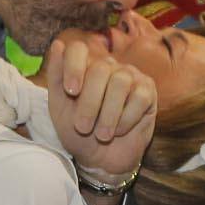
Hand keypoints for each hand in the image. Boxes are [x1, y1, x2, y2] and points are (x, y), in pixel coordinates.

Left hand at [43, 31, 157, 185]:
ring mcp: (130, 76)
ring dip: (108, 114)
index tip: (71, 92)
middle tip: (82, 127)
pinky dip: (127, 119)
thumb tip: (57, 44)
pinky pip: (139, 97)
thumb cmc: (79, 133)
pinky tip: (120, 130)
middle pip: (100, 69)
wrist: (101, 160)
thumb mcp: (60, 109)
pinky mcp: (148, 91)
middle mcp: (108, 67)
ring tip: (102, 135)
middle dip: (90, 102)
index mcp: (84, 68)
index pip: (79, 49)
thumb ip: (56, 78)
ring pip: (120, 82)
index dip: (74, 66)